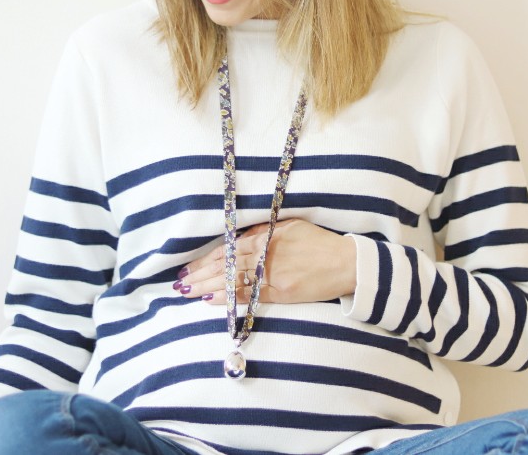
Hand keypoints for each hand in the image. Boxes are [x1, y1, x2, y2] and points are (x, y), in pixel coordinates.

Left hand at [172, 219, 356, 304]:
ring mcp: (273, 275)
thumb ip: (264, 229)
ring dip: (208, 287)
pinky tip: (211, 300)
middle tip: (180, 281)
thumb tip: (240, 235)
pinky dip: (229, 298)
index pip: (229, 248)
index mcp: (267, 236)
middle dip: (200, 274)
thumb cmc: (319, 242)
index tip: (188, 265)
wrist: (346, 263)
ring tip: (188, 292)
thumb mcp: (291, 226)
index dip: (206, 258)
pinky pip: (250, 295)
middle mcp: (267, 254)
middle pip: (226, 265)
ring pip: (233, 281)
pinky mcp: (282, 293)